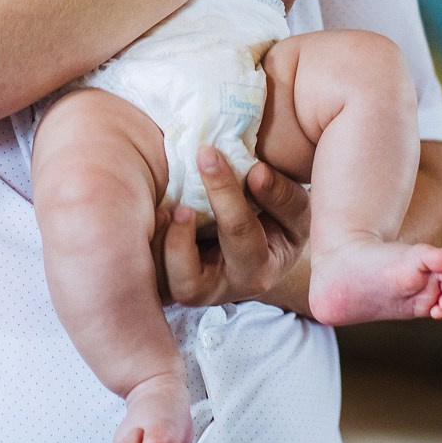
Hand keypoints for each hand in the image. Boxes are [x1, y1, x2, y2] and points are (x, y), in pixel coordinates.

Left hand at [158, 150, 311, 306]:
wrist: (264, 244)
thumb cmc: (279, 222)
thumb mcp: (294, 209)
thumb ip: (281, 194)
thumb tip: (256, 173)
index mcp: (259, 269)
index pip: (238, 231)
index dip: (222, 190)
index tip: (207, 152)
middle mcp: (222, 288)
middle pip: (191, 280)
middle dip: (179, 238)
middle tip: (179, 203)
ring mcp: (192, 290)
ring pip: (164, 288)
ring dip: (159, 249)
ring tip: (162, 212)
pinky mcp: (170, 284)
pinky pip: (151, 280)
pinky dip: (147, 249)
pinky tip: (154, 215)